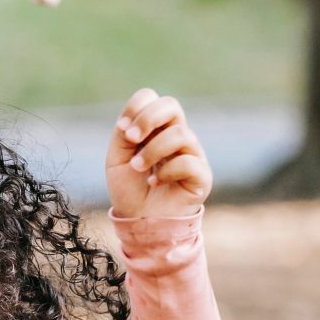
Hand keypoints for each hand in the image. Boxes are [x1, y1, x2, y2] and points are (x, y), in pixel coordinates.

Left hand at [106, 88, 211, 217]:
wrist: (140, 221)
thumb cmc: (129, 189)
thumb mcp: (117, 158)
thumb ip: (124, 134)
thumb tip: (134, 122)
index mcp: (155, 128)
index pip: (152, 98)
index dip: (137, 107)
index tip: (122, 130)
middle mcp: (176, 136)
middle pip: (172, 105)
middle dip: (147, 118)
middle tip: (131, 138)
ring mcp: (192, 154)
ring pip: (180, 134)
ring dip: (152, 151)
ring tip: (138, 168)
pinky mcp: (202, 175)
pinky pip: (188, 162)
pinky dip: (166, 172)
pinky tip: (156, 183)